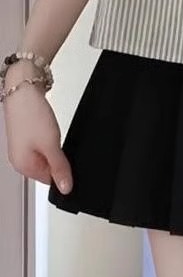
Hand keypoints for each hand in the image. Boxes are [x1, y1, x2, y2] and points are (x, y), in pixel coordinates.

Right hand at [3, 68, 72, 193]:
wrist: (23, 88)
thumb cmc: (31, 115)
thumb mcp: (51, 144)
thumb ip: (60, 167)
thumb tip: (66, 189)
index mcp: (23, 167)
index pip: (49, 181)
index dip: (62, 172)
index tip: (68, 159)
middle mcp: (19, 160)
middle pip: (47, 168)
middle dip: (57, 157)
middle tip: (58, 141)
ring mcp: (21, 146)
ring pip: (45, 154)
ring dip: (53, 146)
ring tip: (52, 131)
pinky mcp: (25, 134)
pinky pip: (42, 142)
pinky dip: (49, 137)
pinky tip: (49, 127)